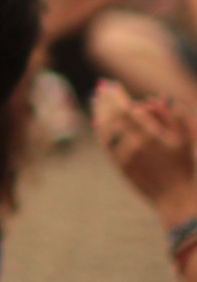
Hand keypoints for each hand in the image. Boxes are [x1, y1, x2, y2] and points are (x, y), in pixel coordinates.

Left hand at [96, 82, 196, 217]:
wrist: (175, 196)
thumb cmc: (182, 165)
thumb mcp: (184, 139)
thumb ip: (171, 117)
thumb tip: (152, 99)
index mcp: (150, 137)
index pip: (126, 111)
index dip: (117, 97)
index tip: (113, 85)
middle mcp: (134, 145)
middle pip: (113, 118)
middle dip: (106, 101)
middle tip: (101, 88)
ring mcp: (124, 156)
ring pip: (106, 130)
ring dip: (100, 112)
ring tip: (96, 99)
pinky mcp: (119, 165)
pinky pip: (106, 143)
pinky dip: (101, 130)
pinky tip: (98, 120)